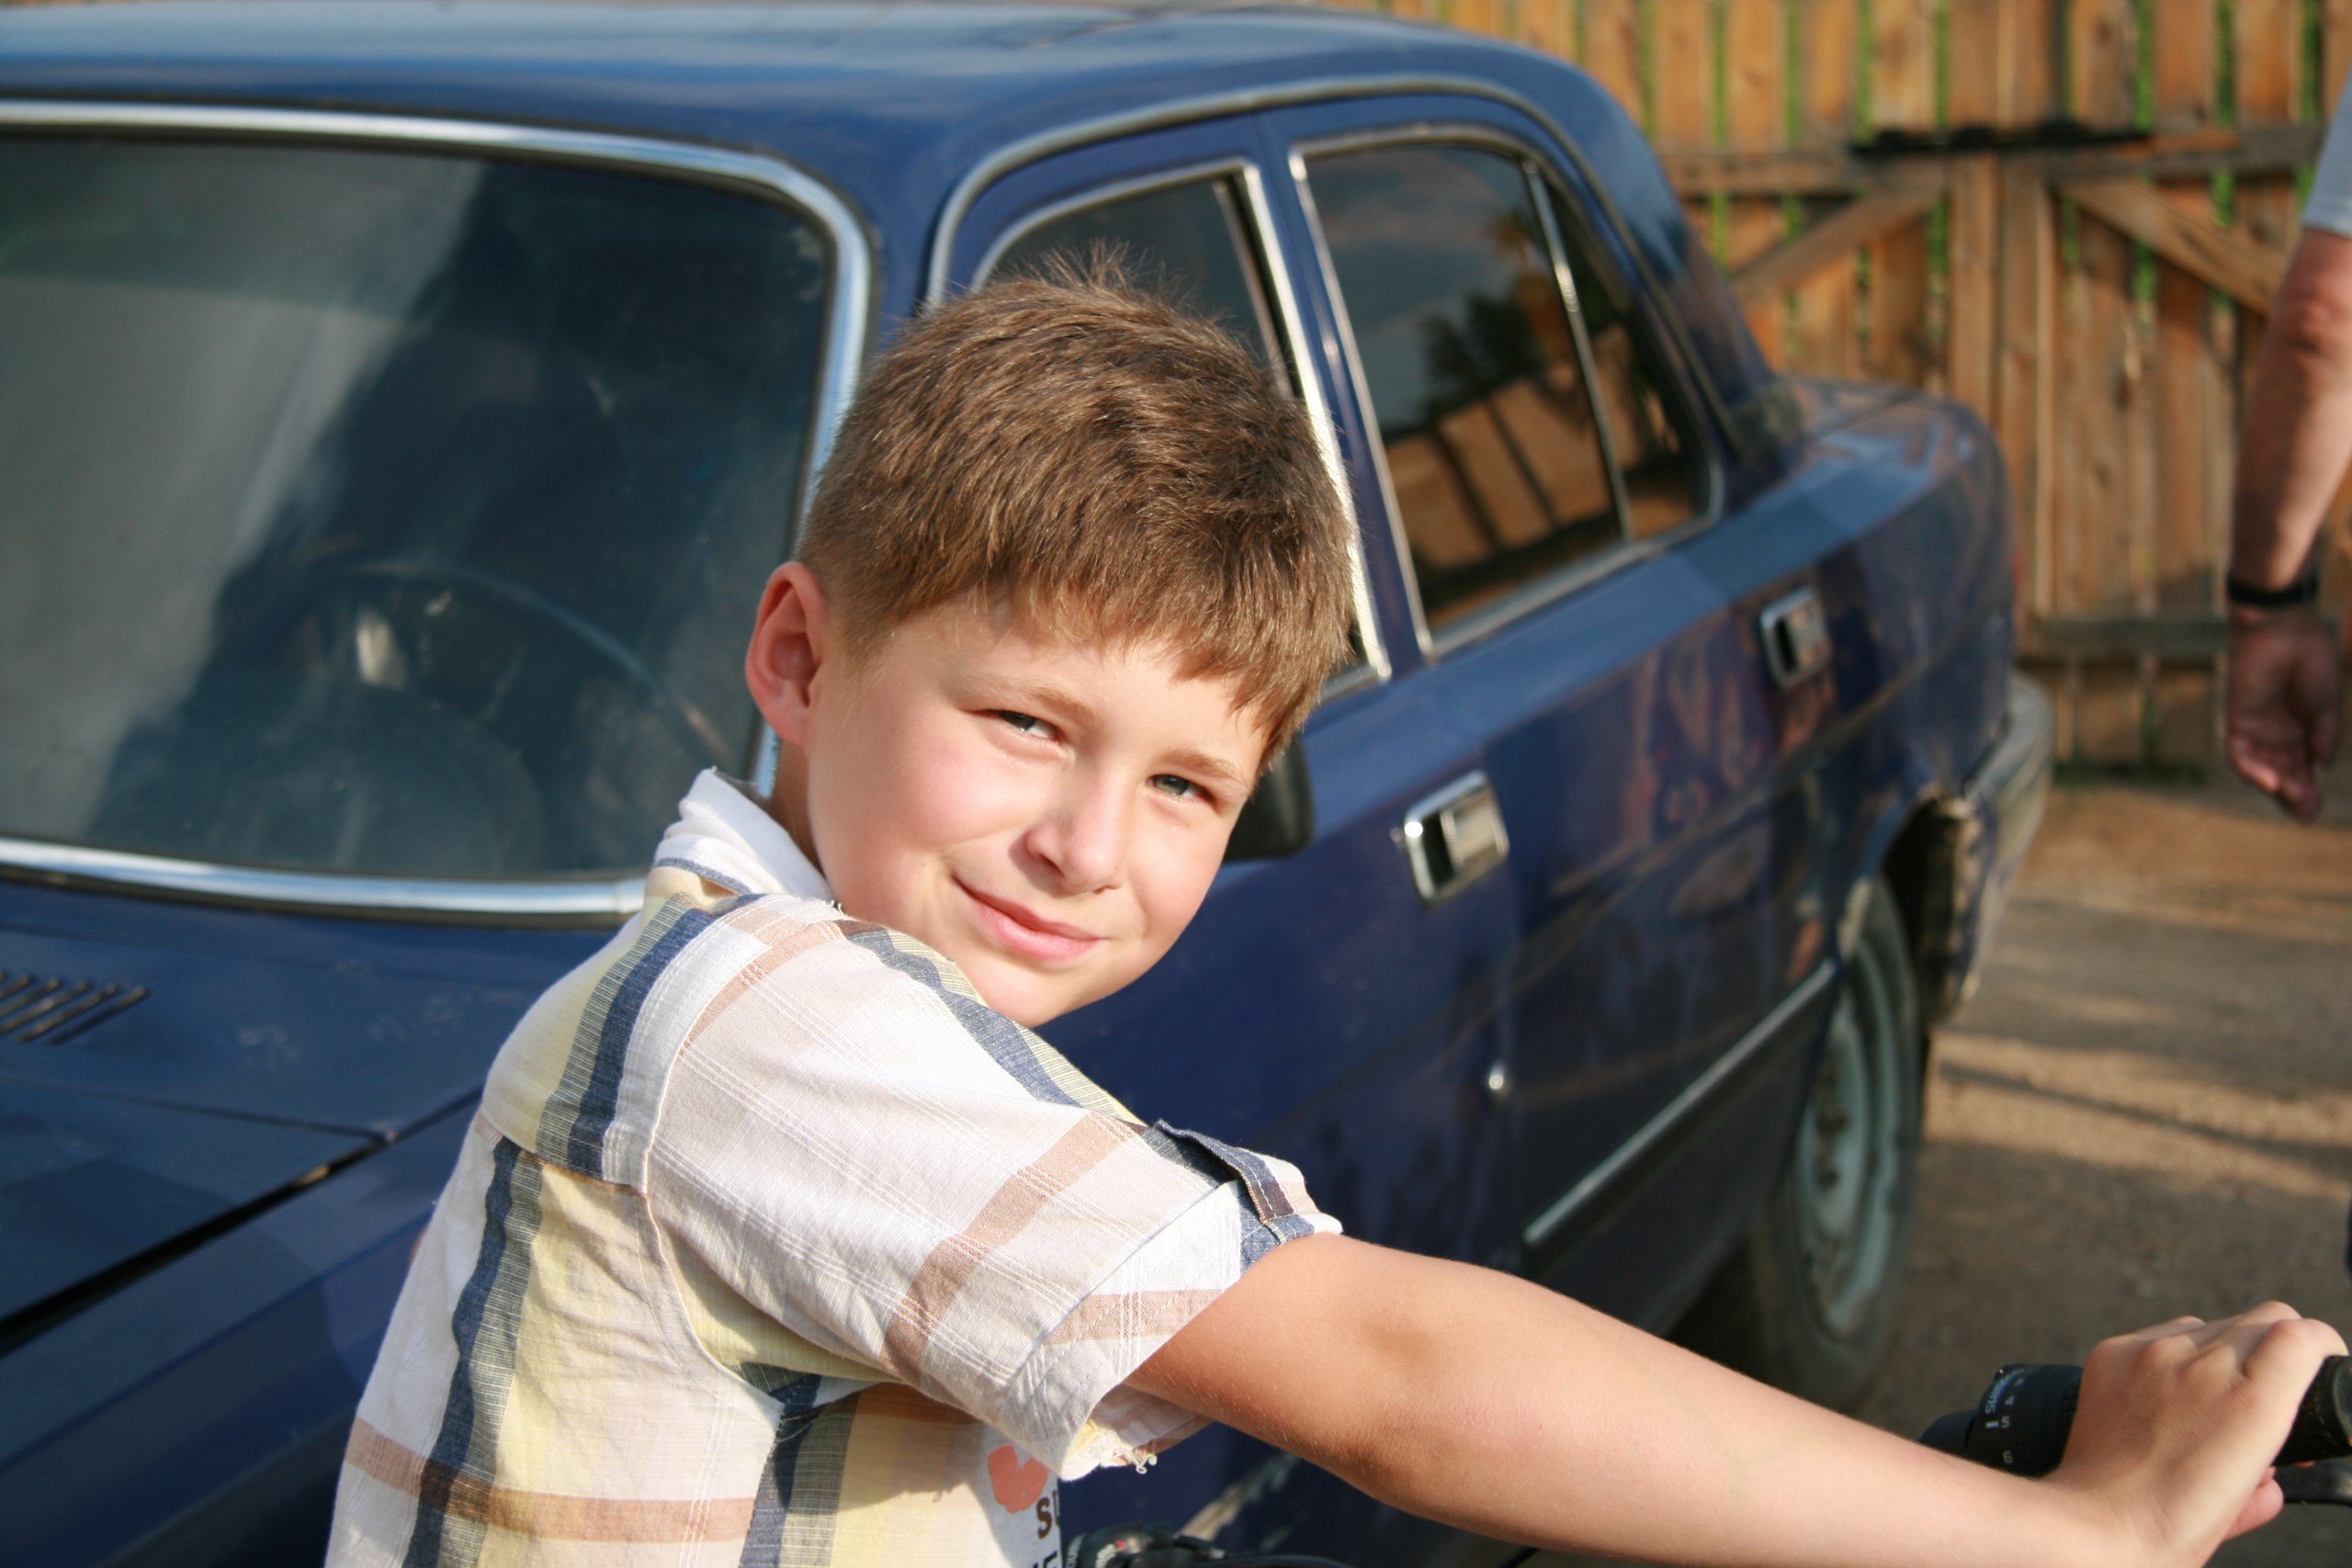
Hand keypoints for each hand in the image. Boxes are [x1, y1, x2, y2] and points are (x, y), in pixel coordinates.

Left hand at [2047, 1304, 2345, 1566]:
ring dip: (2221, 1354)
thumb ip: (2270, 1473)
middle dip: (2274, 1352)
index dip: (2318, 1349)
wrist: (2094, 1524)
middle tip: (2262, 1397)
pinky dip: (2174, 1357)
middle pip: (2262, 1320)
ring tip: (2207, 1403)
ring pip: (2211, 1325)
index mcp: (2251, 1403)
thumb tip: (2275, 1471)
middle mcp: (2202, 1366)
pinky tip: (2164, 1398)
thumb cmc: (2173, 1525)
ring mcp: (2152, 1354)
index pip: (2301, 1334)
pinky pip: (2161, 1335)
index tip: (2317, 1371)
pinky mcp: (2113, 1352)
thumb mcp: (2245, 1502)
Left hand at [2225, 607, 2343, 821]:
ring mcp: (2257, 729)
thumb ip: (2326, 735)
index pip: (2301, 769)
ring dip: (2276, 788)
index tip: (2314, 809)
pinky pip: (2239, 755)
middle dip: (2294, 796)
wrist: (2285, 630)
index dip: (2308, 790)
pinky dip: (2253, 772)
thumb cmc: (2311, 659)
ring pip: (2261, 770)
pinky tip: (2272, 783)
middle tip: (2306, 813)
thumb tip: (2323, 766)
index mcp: (2301, 730)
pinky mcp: (2237, 721)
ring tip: (2294, 800)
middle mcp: (2277, 734)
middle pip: (2282, 774)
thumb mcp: (2328, 704)